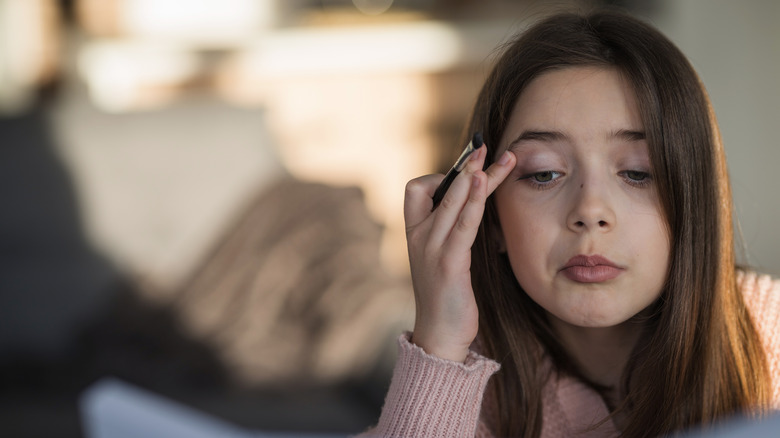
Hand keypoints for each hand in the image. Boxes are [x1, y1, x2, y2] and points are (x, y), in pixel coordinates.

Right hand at [404, 146, 514, 361]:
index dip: (441, 177)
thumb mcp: (445, 257)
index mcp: (415, 233)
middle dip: (464, 165)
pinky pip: (462, 224)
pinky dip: (474, 200)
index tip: (468, 174)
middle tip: (483, 146)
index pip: (417, 189)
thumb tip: (473, 204)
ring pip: (452, 201)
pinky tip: (484, 182)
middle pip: (440, 188)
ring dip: (473, 176)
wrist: (440, 335)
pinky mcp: (449, 264)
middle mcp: (419, 237)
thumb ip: (453, 231)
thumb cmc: (447, 296)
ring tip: (490, 156)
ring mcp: (431, 249)